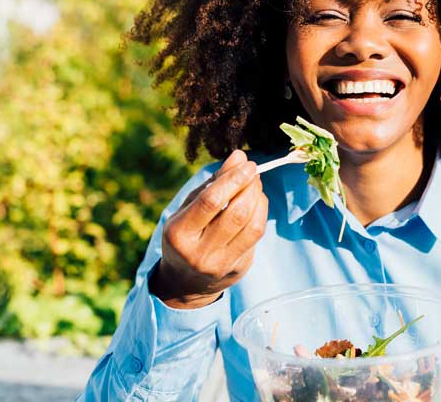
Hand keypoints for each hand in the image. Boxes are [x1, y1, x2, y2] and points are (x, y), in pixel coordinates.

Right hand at [150, 150, 267, 308]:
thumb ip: (212, 184)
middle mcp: (200, 253)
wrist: (186, 282)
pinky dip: (260, 214)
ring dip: (259, 199)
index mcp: (179, 234)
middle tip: (253, 170)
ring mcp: (222, 264)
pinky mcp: (239, 269)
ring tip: (255, 185)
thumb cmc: (186, 236)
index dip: (233, 179)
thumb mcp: (187, 209)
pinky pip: (256, 237)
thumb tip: (239, 157)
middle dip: (249, 186)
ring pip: (252, 226)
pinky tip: (256, 203)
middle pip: (236, 214)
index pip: (211, 201)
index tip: (246, 163)